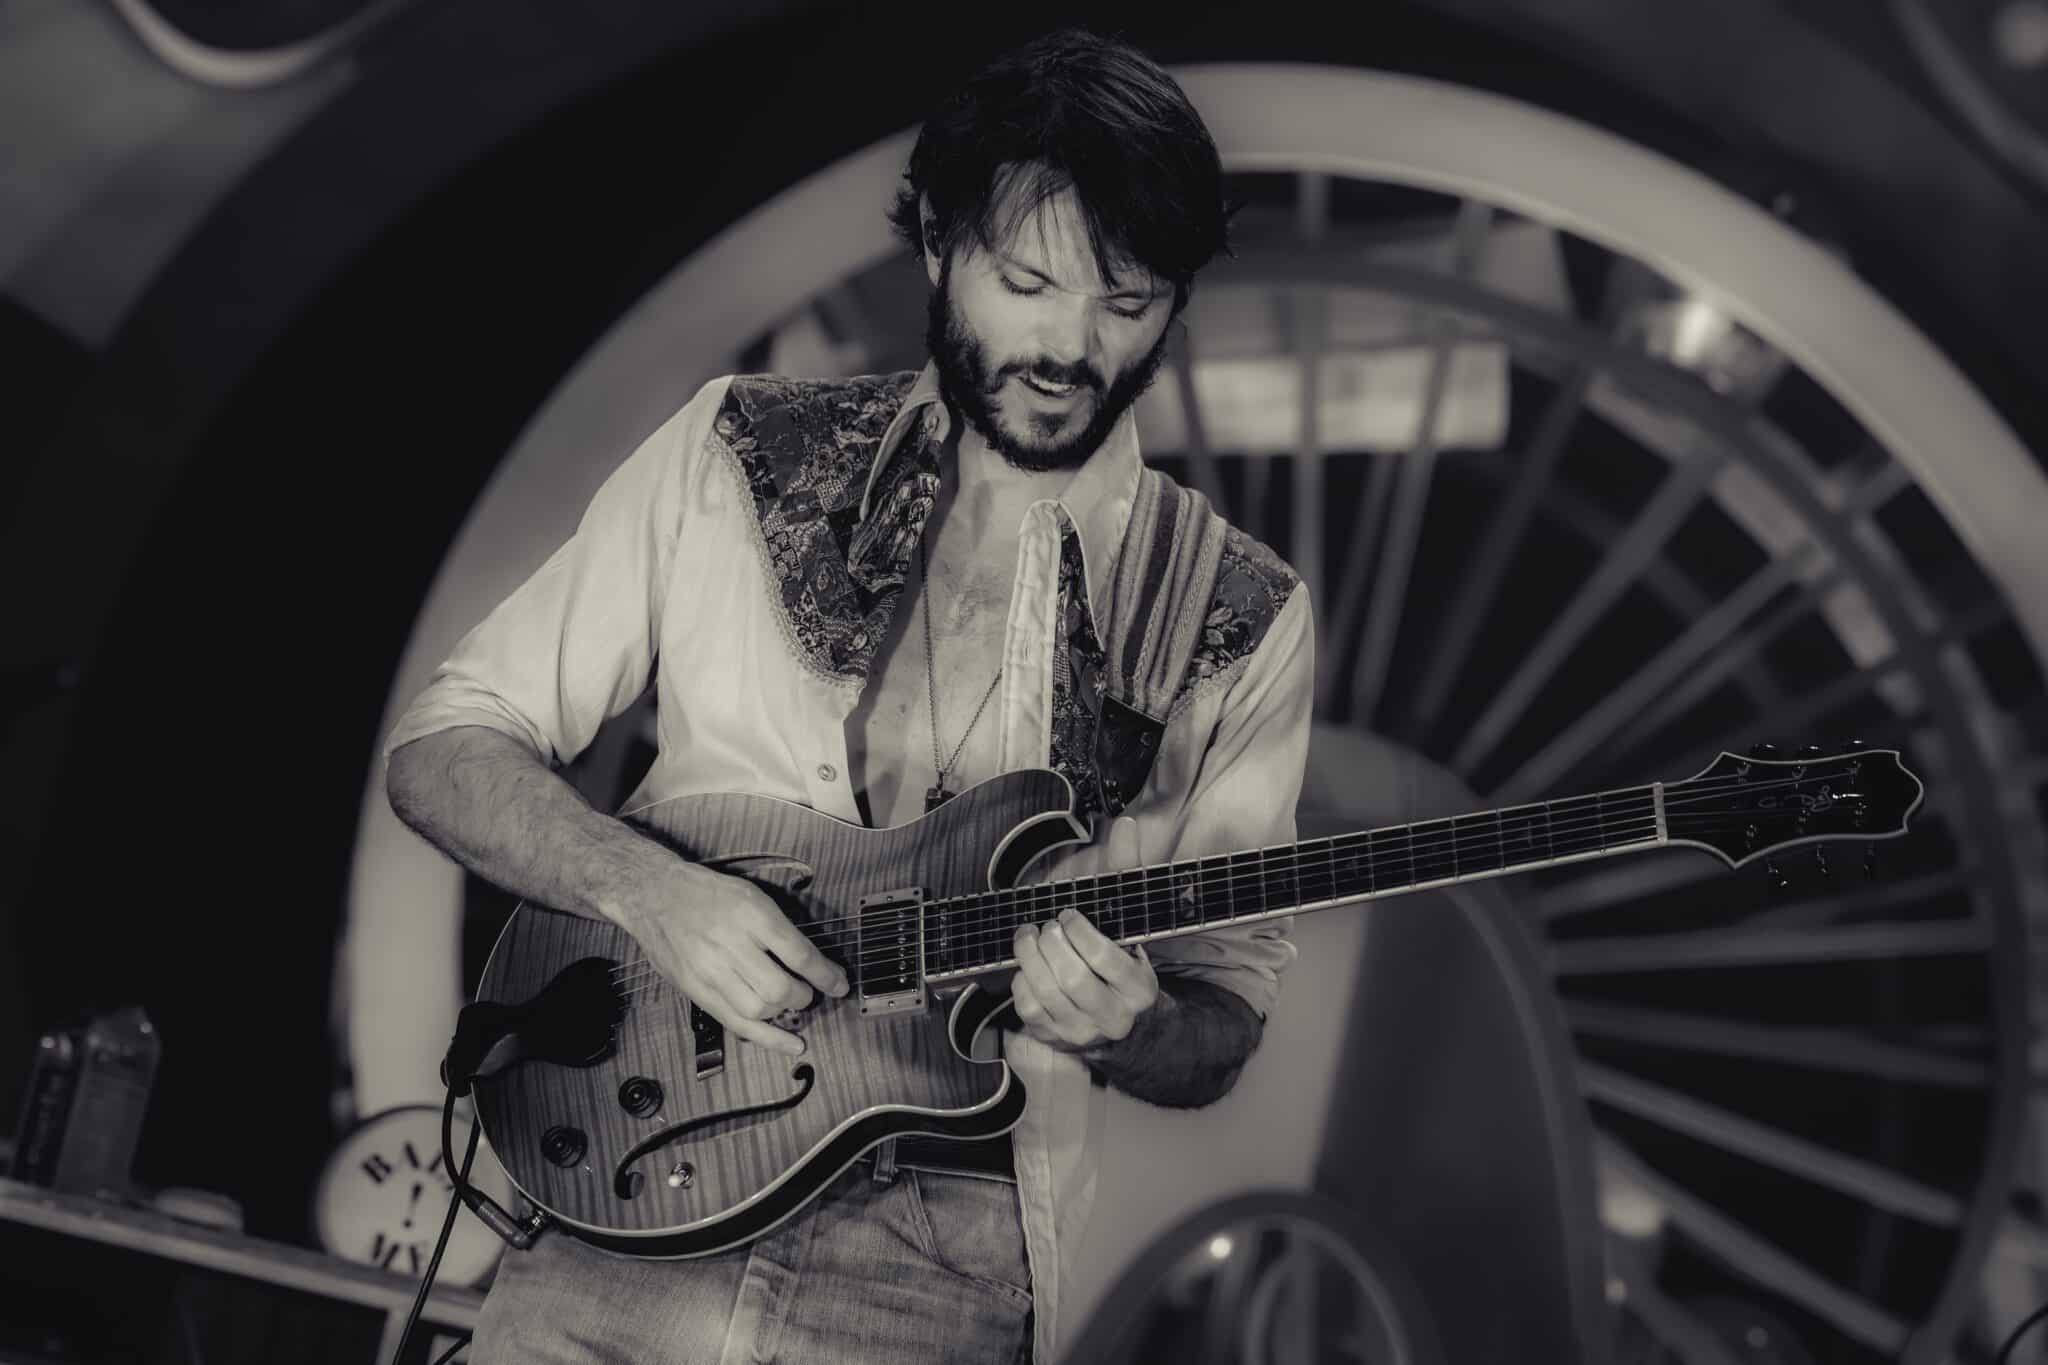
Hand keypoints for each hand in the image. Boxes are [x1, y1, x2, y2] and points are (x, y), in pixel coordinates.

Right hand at [610, 854, 847, 1056]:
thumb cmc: (708, 893)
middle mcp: (730, 944)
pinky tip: (789, 1045)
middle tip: (808, 991)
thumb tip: (813, 962)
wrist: (654, 895)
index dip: (826, 975)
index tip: (839, 983)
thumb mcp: (752, 895)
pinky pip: (736, 1023)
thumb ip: (780, 928)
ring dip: (784, 1013)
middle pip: (780, 989)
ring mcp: (710, 971)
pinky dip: (767, 1039)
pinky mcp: (696, 990)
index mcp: (751, 915)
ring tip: (789, 1003)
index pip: (800, 955)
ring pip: (759, 1011)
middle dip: (804, 996)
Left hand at [1009, 907, 1158, 1053]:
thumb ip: (1112, 940)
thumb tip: (1072, 917)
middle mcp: (1112, 1017)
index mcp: (1138, 992)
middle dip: (1052, 943)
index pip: (1102, 956)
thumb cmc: (1121, 984)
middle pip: (1072, 977)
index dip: (1078, 930)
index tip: (1068, 916)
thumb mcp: (1133, 961)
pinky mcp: (1054, 1037)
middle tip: (1048, 927)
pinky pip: (1028, 1006)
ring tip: (1028, 937)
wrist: (1125, 1034)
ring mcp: (1081, 1032)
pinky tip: (1027, 967)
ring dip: (1029, 956)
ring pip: (1046, 992)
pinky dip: (1022, 980)